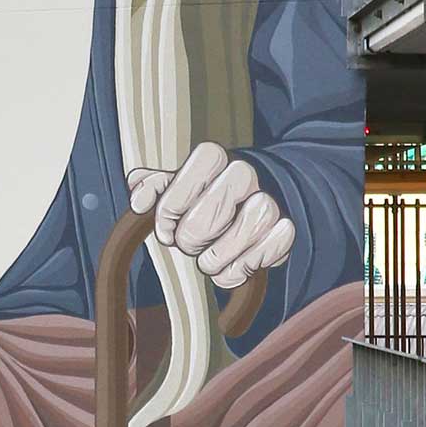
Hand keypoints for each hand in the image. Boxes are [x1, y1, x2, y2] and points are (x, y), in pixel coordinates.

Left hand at [128, 144, 294, 289]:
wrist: (257, 197)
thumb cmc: (205, 195)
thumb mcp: (176, 185)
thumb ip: (153, 187)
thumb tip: (139, 200)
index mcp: (213, 157)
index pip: (183, 186)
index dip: (171, 209)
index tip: (165, 230)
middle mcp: (244, 174)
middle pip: (205, 220)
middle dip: (190, 241)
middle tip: (190, 245)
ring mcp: (269, 201)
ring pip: (239, 236)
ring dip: (216, 259)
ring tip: (210, 260)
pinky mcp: (286, 230)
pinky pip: (265, 253)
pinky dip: (242, 269)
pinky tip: (234, 266)